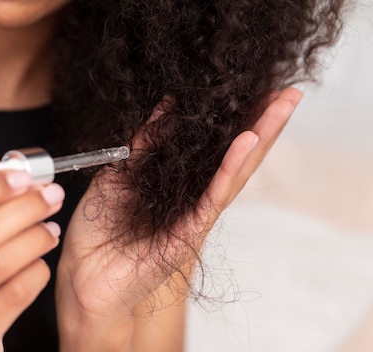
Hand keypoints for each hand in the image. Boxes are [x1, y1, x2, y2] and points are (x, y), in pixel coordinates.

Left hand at [55, 88, 302, 349]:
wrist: (82, 274)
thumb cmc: (99, 229)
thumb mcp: (121, 173)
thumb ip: (145, 143)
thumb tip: (167, 104)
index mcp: (179, 183)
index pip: (216, 145)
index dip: (238, 117)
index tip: (258, 86)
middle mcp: (193, 198)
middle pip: (236, 155)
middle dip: (264, 122)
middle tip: (289, 91)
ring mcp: (195, 216)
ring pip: (235, 171)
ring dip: (261, 136)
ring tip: (282, 105)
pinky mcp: (189, 234)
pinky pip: (213, 197)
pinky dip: (231, 168)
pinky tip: (248, 141)